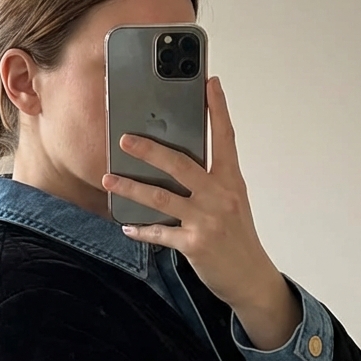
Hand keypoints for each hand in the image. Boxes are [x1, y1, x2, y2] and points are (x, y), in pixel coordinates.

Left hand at [101, 76, 277, 313]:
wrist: (251, 277)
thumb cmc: (238, 236)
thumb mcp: (233, 201)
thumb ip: (211, 180)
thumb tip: (180, 162)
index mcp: (231, 181)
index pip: (225, 137)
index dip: (218, 108)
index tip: (210, 83)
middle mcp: (220, 196)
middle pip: (181, 164)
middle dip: (150, 149)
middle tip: (125, 139)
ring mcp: (206, 220)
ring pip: (161, 198)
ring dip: (131, 187)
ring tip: (108, 179)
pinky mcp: (194, 244)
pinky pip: (160, 233)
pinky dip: (141, 229)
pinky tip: (127, 225)